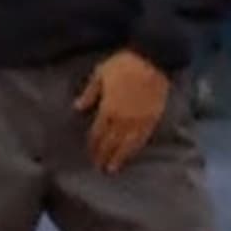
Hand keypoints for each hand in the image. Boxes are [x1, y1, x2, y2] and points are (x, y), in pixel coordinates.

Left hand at [74, 50, 171, 172]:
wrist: (152, 61)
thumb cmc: (123, 65)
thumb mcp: (100, 75)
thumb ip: (89, 93)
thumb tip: (77, 107)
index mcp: (109, 107)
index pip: (98, 132)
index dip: (93, 145)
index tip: (89, 155)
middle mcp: (123, 118)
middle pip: (112, 142)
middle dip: (104, 155)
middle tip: (98, 168)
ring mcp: (140, 119)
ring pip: (128, 144)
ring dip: (120, 157)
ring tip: (113, 169)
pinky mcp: (153, 118)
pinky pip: (143, 137)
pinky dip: (136, 148)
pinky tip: (132, 155)